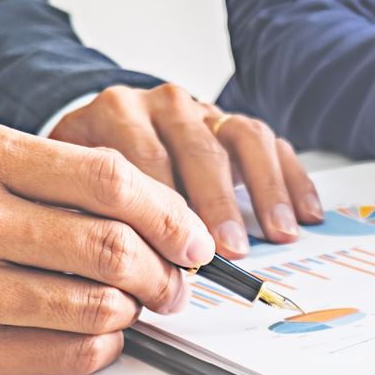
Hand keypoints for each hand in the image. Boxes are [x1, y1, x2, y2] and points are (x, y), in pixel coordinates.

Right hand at [0, 120, 212, 374]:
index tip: (191, 235)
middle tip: (174, 281)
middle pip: (107, 244)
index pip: (103, 177)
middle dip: (161, 270)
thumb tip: (147, 212)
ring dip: (131, 312)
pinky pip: (61, 355)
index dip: (167, 211)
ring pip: (91, 304)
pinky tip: (96, 336)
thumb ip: (43, 173)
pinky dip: (98, 349)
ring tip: (132, 307)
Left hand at [49, 84, 321, 256]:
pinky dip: (292, 179)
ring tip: (277, 233)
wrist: (101, 124)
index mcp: (116, 114)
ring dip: (264, 190)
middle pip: (198, 149)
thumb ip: (84, 213)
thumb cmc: (89, 170)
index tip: (177, 255)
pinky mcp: (234, 123)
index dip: (161, 210)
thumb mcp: (69, 183)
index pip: (143, 159)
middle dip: (217, 203)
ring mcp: (203, 109)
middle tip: (229, 248)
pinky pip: (272, 144)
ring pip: (242, 139)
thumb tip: (103, 271)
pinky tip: (305, 214)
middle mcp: (164, 104)